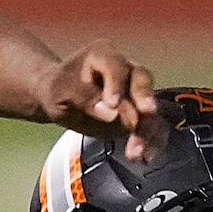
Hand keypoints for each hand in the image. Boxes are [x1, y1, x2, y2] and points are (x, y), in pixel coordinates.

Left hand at [45, 45, 163, 162]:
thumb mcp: (61, 92)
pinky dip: (152, 141)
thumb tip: (111, 113)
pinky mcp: (140, 114)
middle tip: (146, 113)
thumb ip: (84, 98)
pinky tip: (146, 156)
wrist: (62, 99)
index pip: (115, 66)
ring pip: (149, 107)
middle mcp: (125, 69)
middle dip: (145, 98)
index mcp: (103, 55)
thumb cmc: (59, 90)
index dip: (116, 84)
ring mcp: (136, 92)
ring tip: (137, 151)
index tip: (112, 104)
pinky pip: (153, 126)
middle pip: (142, 80)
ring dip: (147, 129)